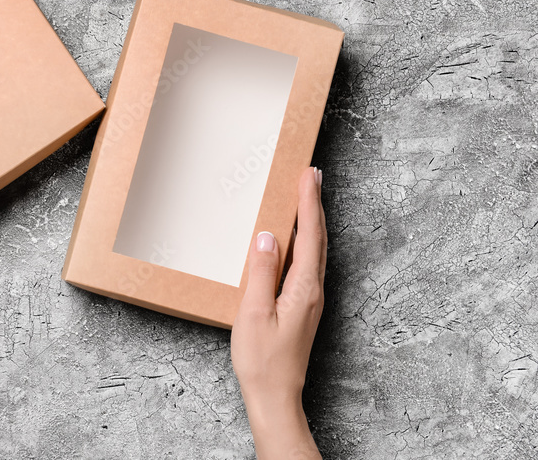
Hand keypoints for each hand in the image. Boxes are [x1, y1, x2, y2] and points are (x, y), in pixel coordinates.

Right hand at [231, 166, 325, 459]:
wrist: (275, 396)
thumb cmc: (262, 360)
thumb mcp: (254, 313)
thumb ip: (261, 273)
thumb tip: (267, 236)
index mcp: (303, 288)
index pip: (309, 235)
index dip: (308, 203)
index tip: (308, 175)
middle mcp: (314, 291)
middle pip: (318, 239)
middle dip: (315, 204)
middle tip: (311, 176)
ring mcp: (310, 300)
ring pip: (315, 251)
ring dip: (312, 221)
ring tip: (306, 197)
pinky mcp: (303, 307)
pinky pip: (307, 264)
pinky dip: (305, 241)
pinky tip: (295, 240)